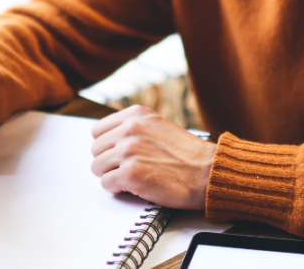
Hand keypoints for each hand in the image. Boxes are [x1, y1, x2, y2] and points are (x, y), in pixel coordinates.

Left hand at [91, 105, 215, 209]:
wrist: (208, 172)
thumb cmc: (187, 154)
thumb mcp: (159, 126)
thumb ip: (135, 128)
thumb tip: (110, 139)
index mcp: (137, 115)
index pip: (98, 130)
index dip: (106, 145)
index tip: (114, 154)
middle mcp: (130, 129)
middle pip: (95, 149)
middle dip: (107, 161)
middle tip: (125, 169)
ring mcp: (129, 151)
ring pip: (97, 167)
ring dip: (111, 175)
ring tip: (131, 178)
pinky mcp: (130, 174)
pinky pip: (106, 184)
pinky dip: (118, 189)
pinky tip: (134, 186)